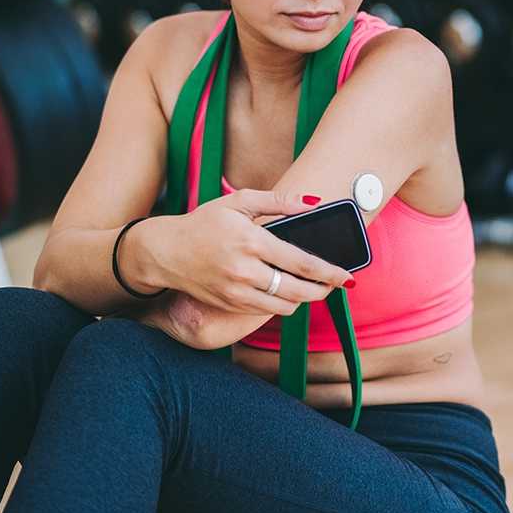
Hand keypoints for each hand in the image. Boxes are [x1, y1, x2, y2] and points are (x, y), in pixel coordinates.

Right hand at [152, 190, 354, 314]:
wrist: (166, 252)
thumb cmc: (205, 222)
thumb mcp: (239, 201)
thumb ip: (279, 201)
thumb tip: (314, 204)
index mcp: (251, 241)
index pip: (301, 262)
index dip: (329, 272)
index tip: (347, 274)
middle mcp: (245, 270)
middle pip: (298, 291)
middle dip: (324, 290)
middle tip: (335, 284)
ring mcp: (236, 292)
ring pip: (285, 306)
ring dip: (305, 299)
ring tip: (314, 287)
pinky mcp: (230, 305)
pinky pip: (266, 310)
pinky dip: (283, 304)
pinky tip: (288, 291)